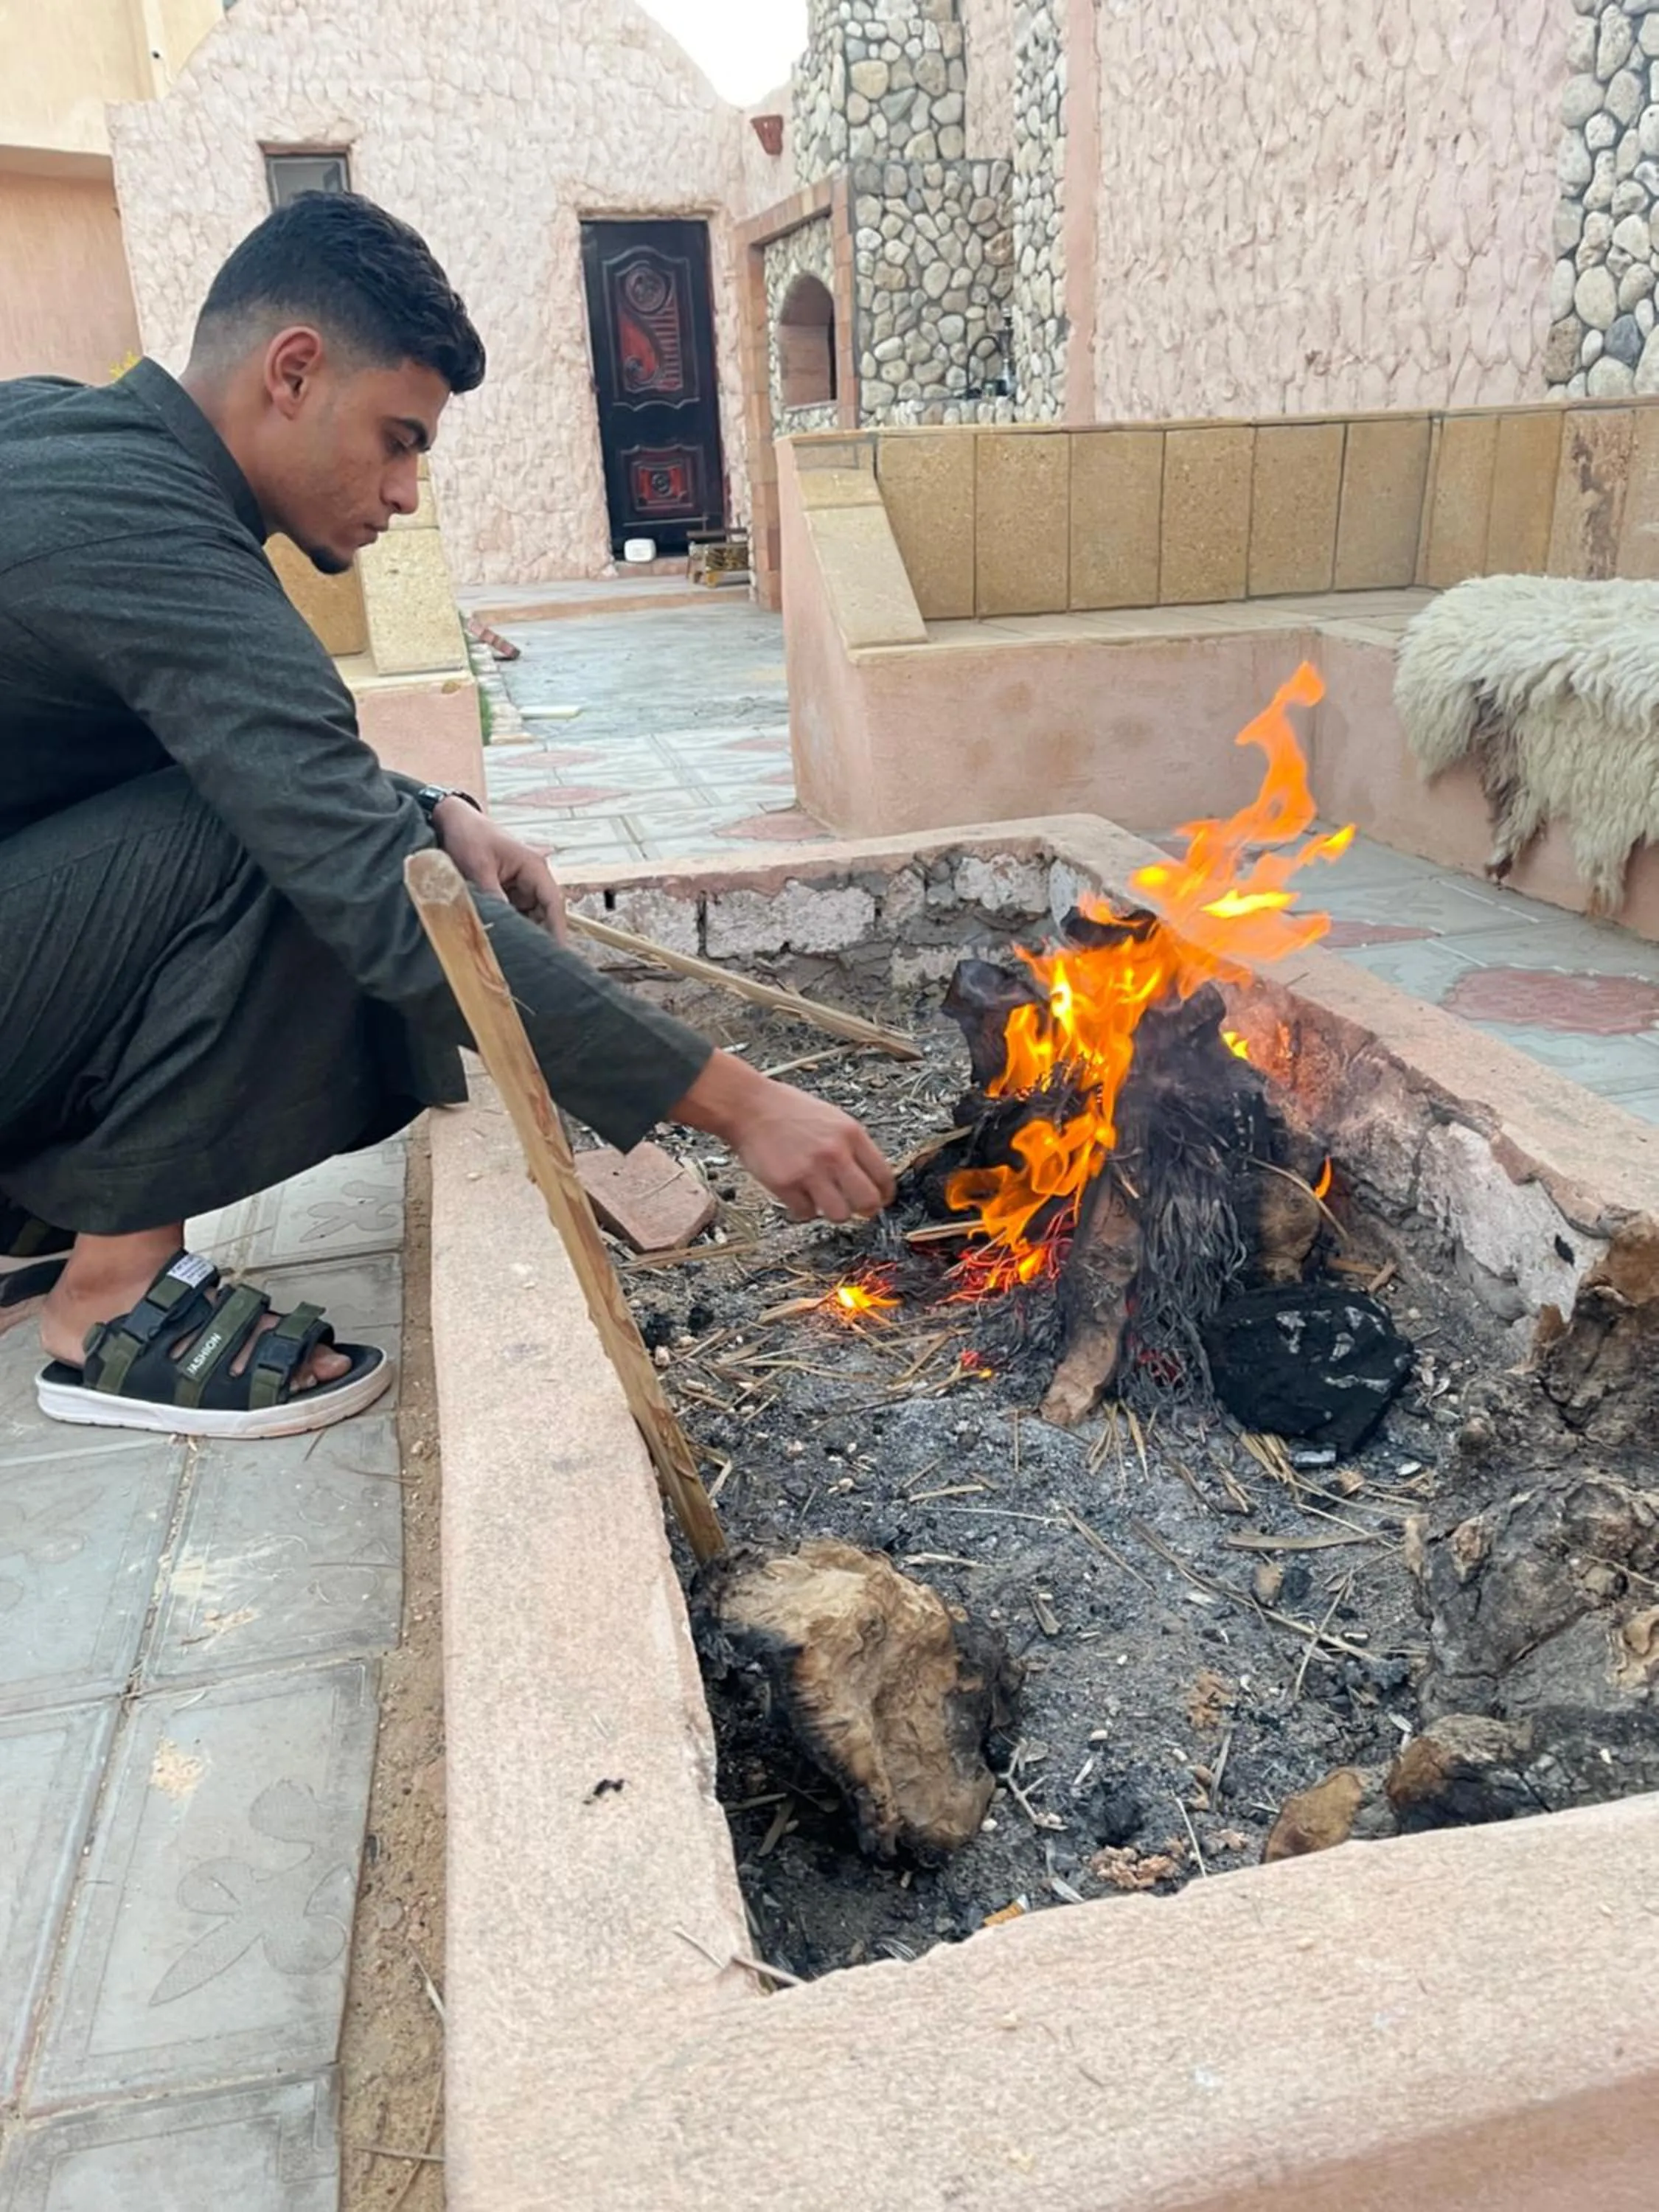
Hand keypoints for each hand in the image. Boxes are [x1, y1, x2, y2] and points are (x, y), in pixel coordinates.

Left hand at [432, 797, 566, 941]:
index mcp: (534, 867)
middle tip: (530, 963)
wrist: (453, 820)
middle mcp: (532, 878)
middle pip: (544, 914)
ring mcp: (520, 886)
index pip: (553, 903)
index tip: (557, 954)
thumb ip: (493, 897)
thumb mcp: (479, 868)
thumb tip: (502, 926)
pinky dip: (509, 926)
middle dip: (539, 936)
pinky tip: (502, 941)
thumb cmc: (470, 836)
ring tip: (515, 955)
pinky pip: (513, 914)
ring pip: (529, 917)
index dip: (557, 929)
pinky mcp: (507, 891)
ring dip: (522, 932)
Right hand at [672, 1052, 895, 1223]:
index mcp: (851, 1134)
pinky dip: (803, 1209)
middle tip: (856, 1208)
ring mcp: (810, 1171)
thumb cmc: (787, 1110)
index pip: (883, 1176)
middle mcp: (835, 1153)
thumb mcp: (832, 1118)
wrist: (749, 1107)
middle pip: (867, 1201)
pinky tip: (798, 1194)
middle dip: (865, 1210)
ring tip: (822, 1198)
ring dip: (832, 1211)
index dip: (885, 1194)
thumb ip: (852, 1146)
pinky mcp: (786, 1185)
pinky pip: (806, 1214)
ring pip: (839, 1214)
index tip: (880, 1199)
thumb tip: (869, 1176)